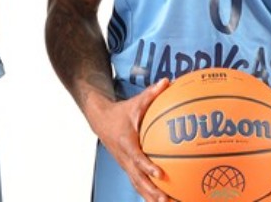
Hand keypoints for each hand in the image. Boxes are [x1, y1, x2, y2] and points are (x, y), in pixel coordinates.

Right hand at [87, 80, 170, 201]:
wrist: (101, 120)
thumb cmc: (122, 111)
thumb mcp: (136, 102)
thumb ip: (152, 93)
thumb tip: (168, 81)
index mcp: (127, 142)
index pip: (137, 157)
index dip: (147, 166)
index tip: (160, 174)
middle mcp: (125, 157)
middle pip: (138, 179)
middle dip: (151, 191)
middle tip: (166, 200)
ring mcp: (125, 165)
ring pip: (137, 185)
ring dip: (150, 197)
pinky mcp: (128, 168)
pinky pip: (138, 183)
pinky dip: (148, 193)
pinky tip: (163, 200)